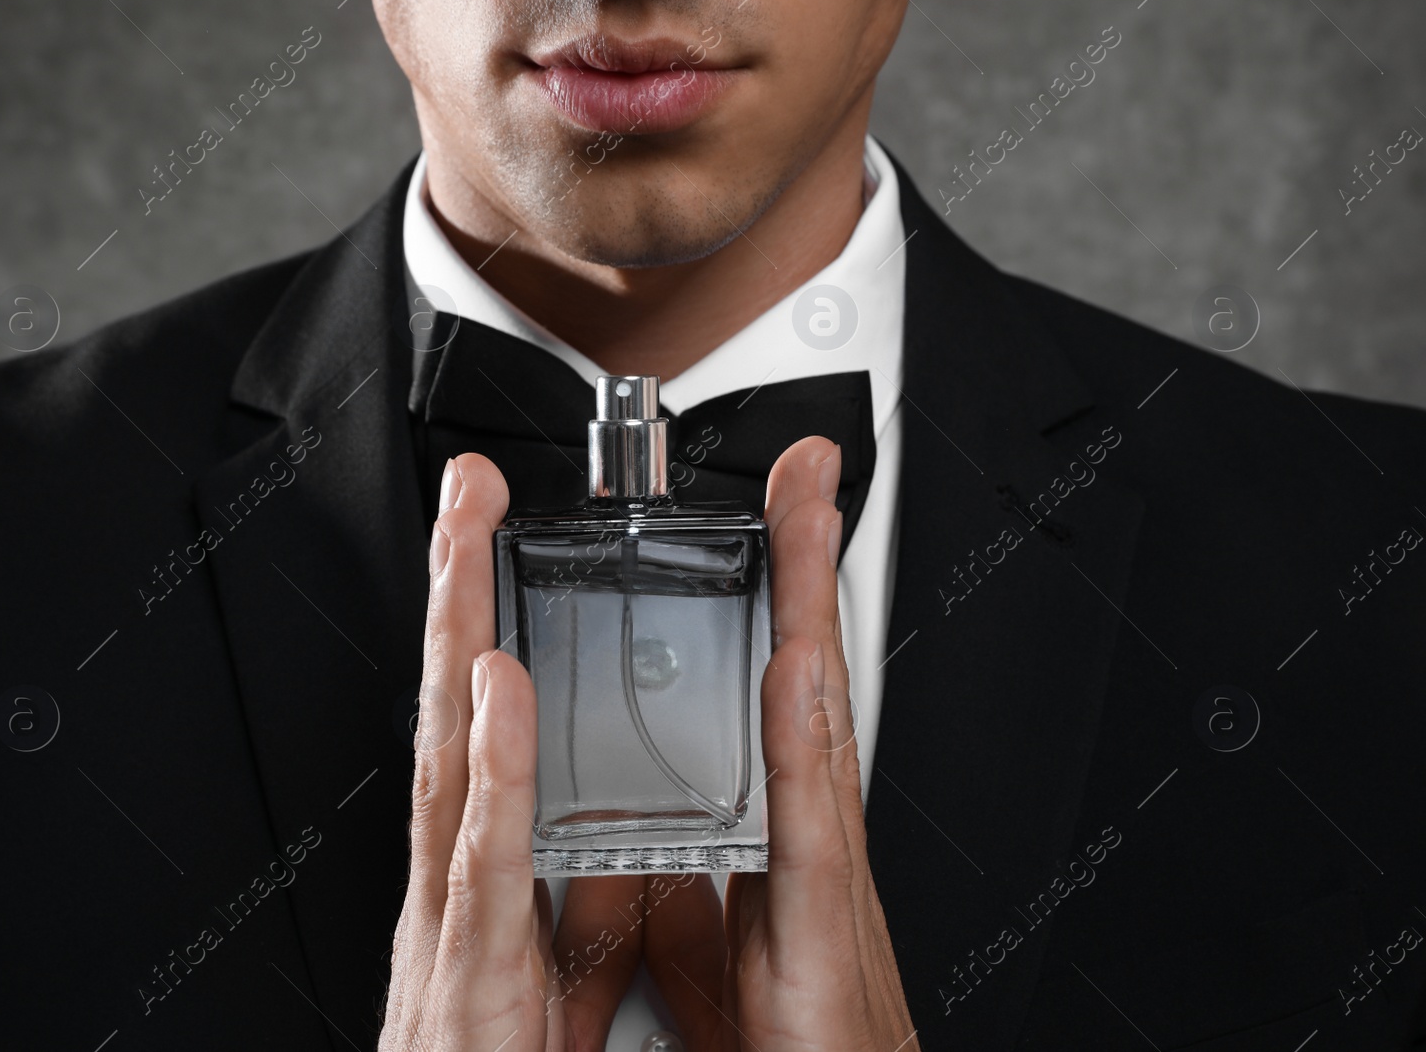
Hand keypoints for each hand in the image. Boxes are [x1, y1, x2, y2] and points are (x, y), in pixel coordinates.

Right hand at [380, 454, 709, 1051]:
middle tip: (467, 491)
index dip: (481, 629)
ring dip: (459, 638)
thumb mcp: (556, 990)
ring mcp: (452, 926)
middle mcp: (456, 887)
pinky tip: (497, 688)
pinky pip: (488, 860)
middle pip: (453, 713)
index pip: (479, 730)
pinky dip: (494, 767)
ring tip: (467, 540)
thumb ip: (585, 919)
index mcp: (481, 886)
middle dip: (456, 593)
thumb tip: (617, 869)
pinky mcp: (476, 979)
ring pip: (452, 757)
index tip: (490, 544)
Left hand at [642, 437, 919, 1051]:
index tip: (773, 513)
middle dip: (805, 567)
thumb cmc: (790, 1051)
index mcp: (774, 843)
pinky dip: (805, 740)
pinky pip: (812, 825)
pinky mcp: (826, 938)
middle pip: (803, 678)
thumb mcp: (713, 959)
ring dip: (811, 610)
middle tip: (805, 470)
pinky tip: (797, 666)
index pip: (769, 693)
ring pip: (819, 721)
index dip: (770, 599)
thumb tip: (637, 858)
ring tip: (806, 516)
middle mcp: (806, 843)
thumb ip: (677, 896)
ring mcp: (827, 883)